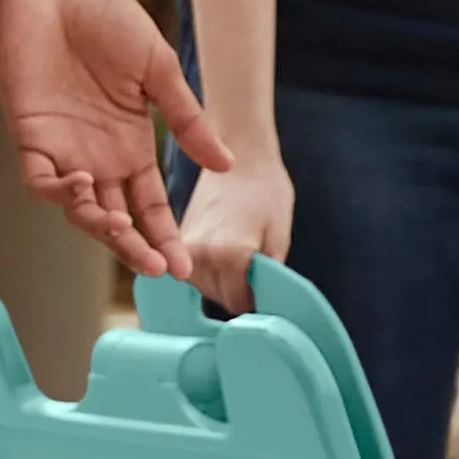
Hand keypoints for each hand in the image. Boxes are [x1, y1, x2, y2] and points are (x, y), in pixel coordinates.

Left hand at [0, 0, 228, 281]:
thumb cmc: (108, 20)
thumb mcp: (158, 70)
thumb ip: (187, 119)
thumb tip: (227, 165)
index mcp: (133, 146)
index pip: (152, 206)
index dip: (166, 236)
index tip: (186, 269)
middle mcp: (100, 158)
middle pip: (120, 220)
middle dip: (137, 248)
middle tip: (158, 269)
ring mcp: (64, 150)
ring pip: (81, 210)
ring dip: (101, 227)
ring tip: (122, 230)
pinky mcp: (30, 137)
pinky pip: (42, 180)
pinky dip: (62, 192)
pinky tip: (84, 187)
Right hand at [178, 135, 293, 316]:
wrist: (239, 151)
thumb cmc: (266, 188)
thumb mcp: (281, 234)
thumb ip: (271, 276)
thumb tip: (268, 307)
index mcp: (229, 254)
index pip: (240, 303)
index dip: (258, 299)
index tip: (267, 285)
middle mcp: (199, 254)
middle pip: (220, 299)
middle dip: (240, 290)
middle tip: (256, 263)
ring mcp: (184, 247)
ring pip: (205, 289)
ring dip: (223, 282)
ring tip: (239, 252)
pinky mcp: (178, 240)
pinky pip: (194, 272)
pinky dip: (211, 270)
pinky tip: (224, 250)